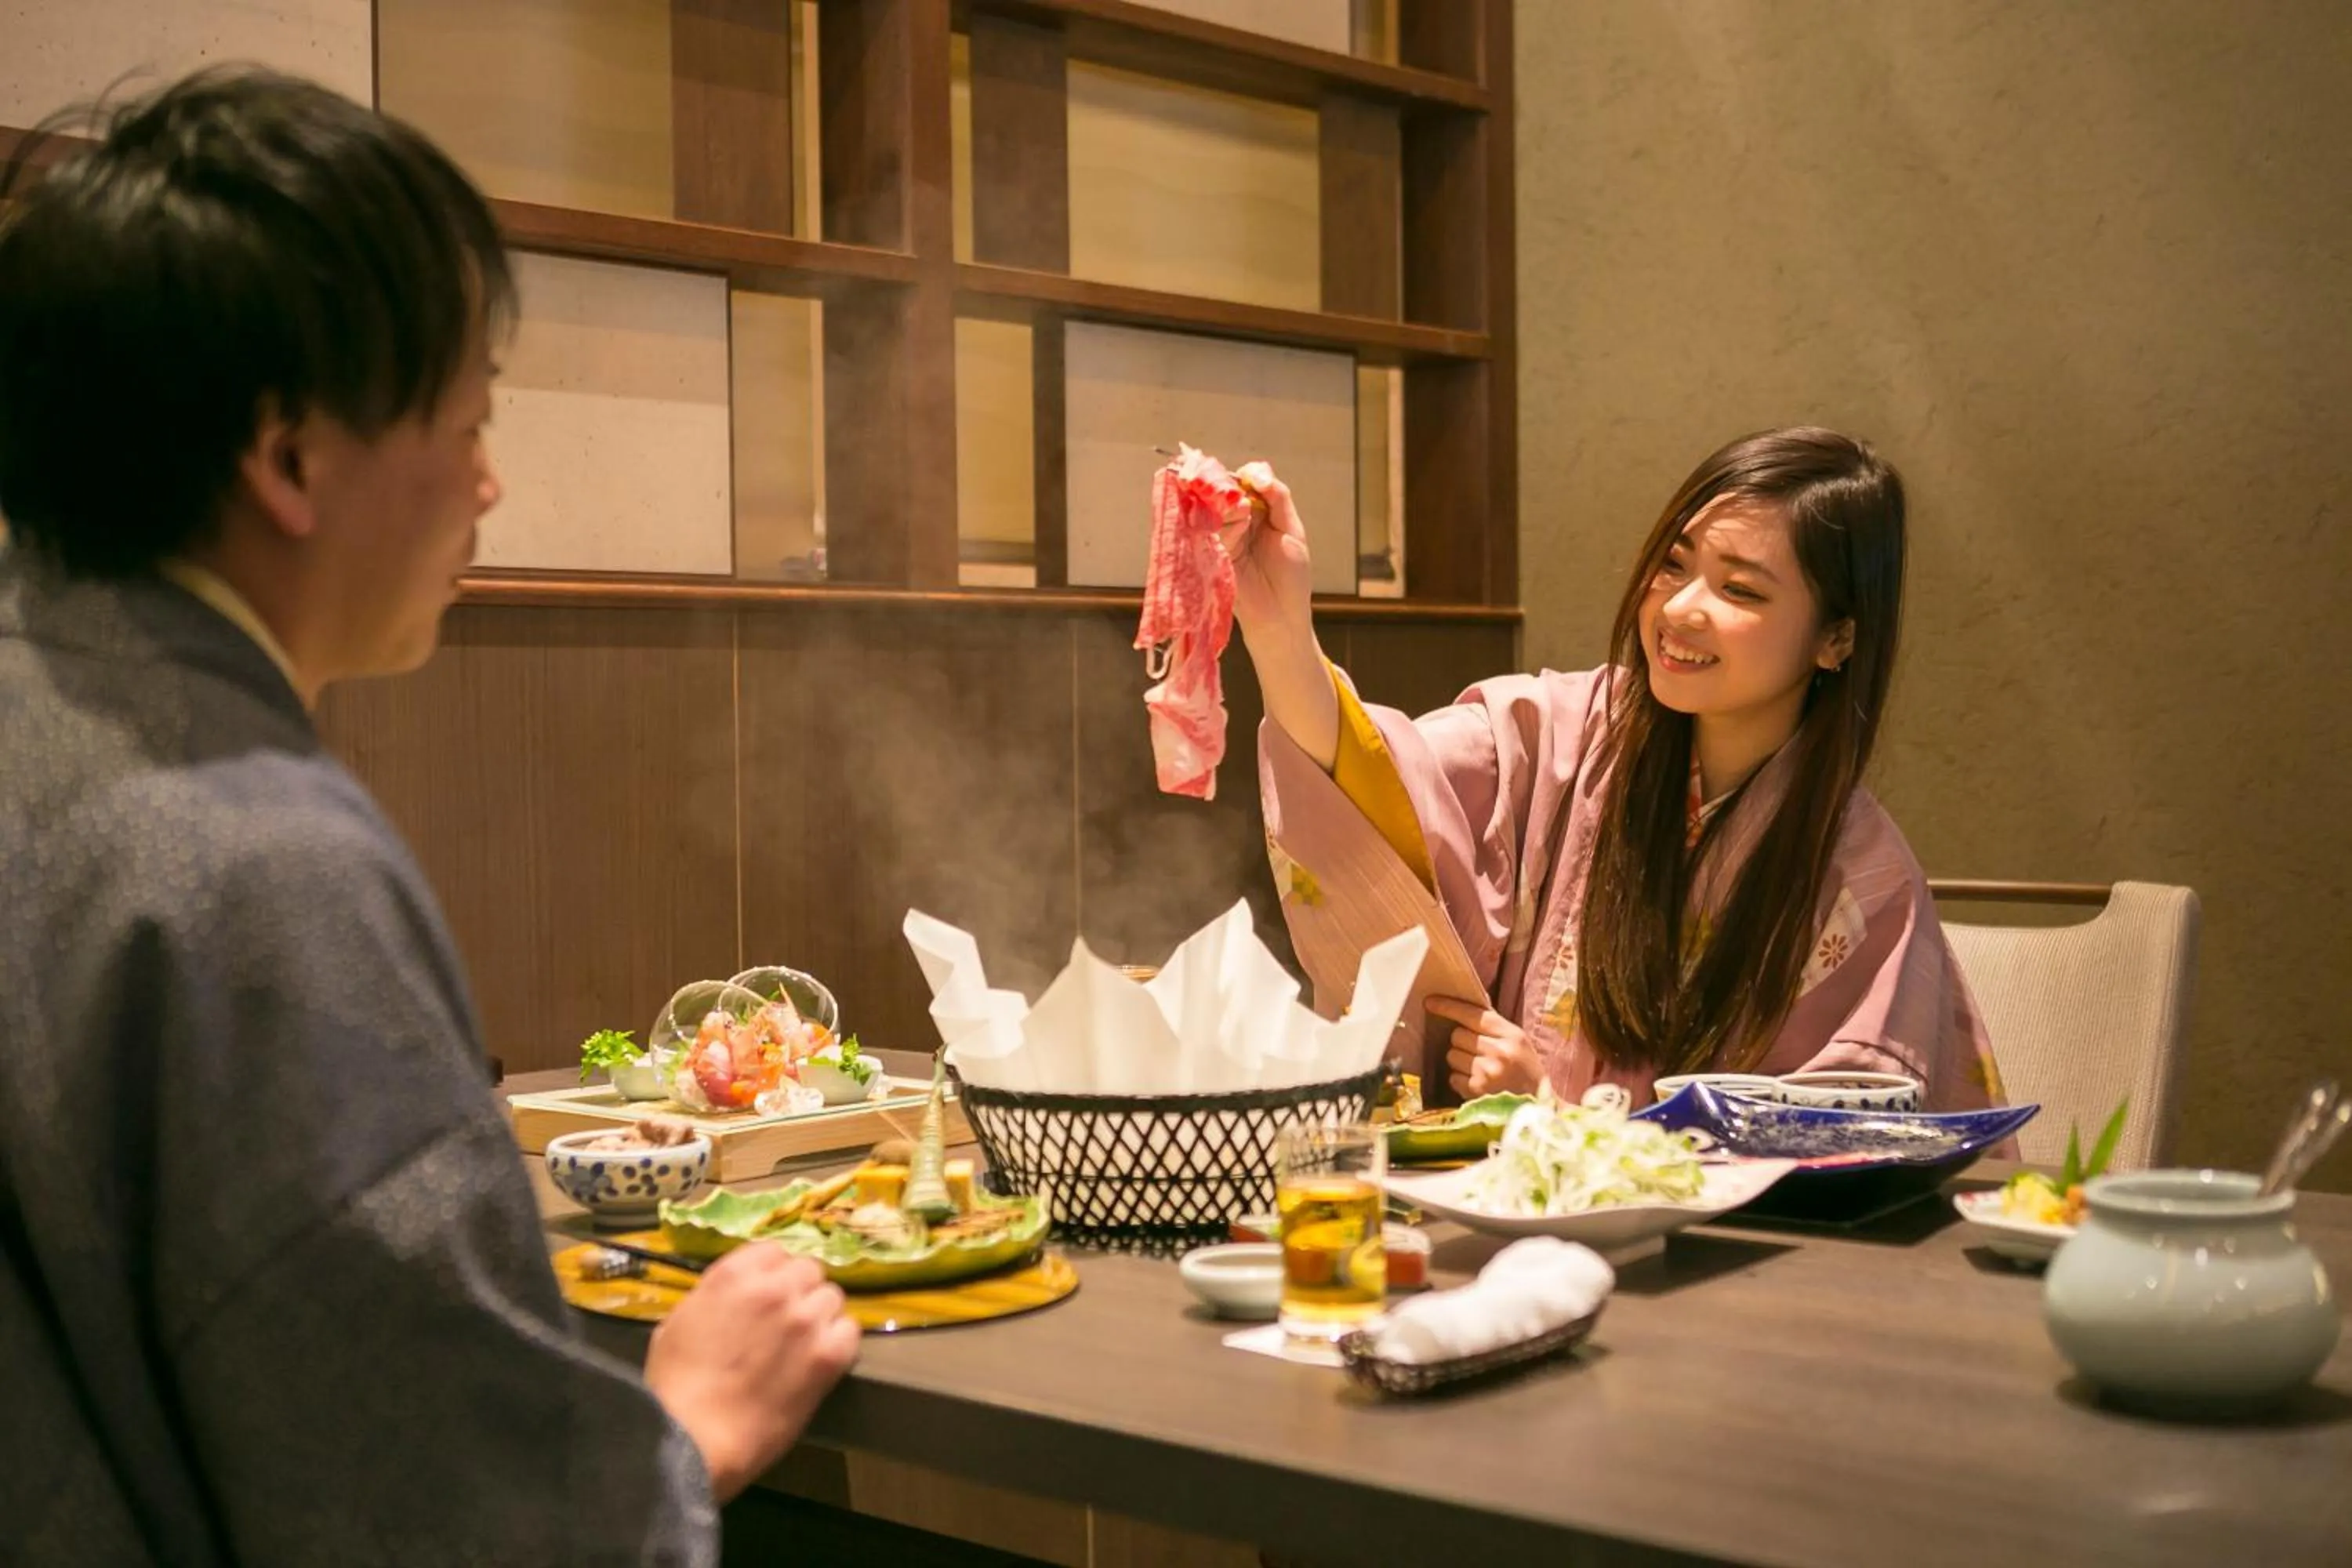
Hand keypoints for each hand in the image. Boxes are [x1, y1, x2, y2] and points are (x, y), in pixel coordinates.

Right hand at [644, 1244, 860, 1499]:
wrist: (696, 1439)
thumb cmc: (675, 1388)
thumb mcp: (677, 1325)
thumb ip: (712, 1300)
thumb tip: (730, 1300)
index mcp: (734, 1275)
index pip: (774, 1251)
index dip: (773, 1274)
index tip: (768, 1295)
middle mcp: (776, 1288)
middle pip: (809, 1270)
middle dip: (799, 1292)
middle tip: (787, 1322)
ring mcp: (805, 1319)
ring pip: (832, 1297)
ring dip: (820, 1315)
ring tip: (805, 1344)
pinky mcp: (829, 1354)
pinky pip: (850, 1330)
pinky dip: (839, 1342)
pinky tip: (823, 1359)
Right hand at [1230, 474, 1315, 644]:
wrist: (1281, 616)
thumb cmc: (1291, 577)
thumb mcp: (1291, 530)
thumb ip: (1278, 498)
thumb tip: (1257, 476)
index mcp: (1260, 511)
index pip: (1246, 480)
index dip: (1247, 474)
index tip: (1252, 478)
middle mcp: (1238, 520)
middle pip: (1226, 490)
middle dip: (1232, 487)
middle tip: (1245, 497)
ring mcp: (1223, 536)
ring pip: (1216, 507)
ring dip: (1230, 506)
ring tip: (1244, 514)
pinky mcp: (1213, 553)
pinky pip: (1212, 530)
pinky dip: (1226, 525)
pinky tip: (1239, 528)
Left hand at [1428, 996, 1545, 1098]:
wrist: (1537, 1105)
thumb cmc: (1525, 1070)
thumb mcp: (1518, 1042)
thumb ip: (1493, 1025)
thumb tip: (1464, 1005)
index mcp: (1512, 1035)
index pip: (1473, 1014)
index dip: (1448, 1007)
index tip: (1430, 1002)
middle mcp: (1499, 1052)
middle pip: (1457, 1035)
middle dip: (1462, 1041)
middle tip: (1477, 1051)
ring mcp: (1487, 1073)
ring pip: (1452, 1055)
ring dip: (1460, 1061)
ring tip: (1479, 1069)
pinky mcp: (1476, 1091)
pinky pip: (1452, 1077)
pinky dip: (1460, 1079)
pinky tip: (1477, 1083)